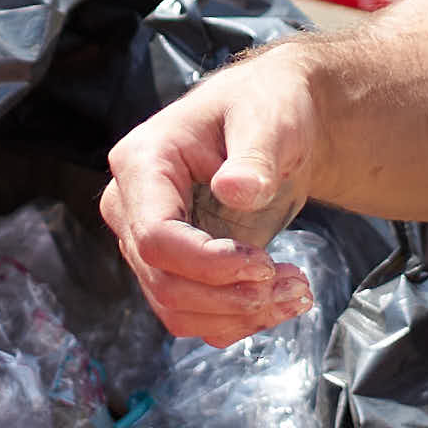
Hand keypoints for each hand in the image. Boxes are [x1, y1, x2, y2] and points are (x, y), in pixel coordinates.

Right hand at [101, 54, 328, 343]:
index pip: (155, 235)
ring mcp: (145, 240)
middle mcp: (130, 206)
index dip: (208, 264)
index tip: (266, 265)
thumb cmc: (267, 107)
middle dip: (231, 296)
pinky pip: (192, 315)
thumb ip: (255, 155)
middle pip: (164, 281)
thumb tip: (236, 190)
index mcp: (142, 162)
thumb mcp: (270, 120)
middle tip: (296, 286)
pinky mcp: (171, 266)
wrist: (273, 124)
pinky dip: (237, 319)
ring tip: (297, 293)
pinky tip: (280, 300)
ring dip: (238, 315)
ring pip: (175, 308)